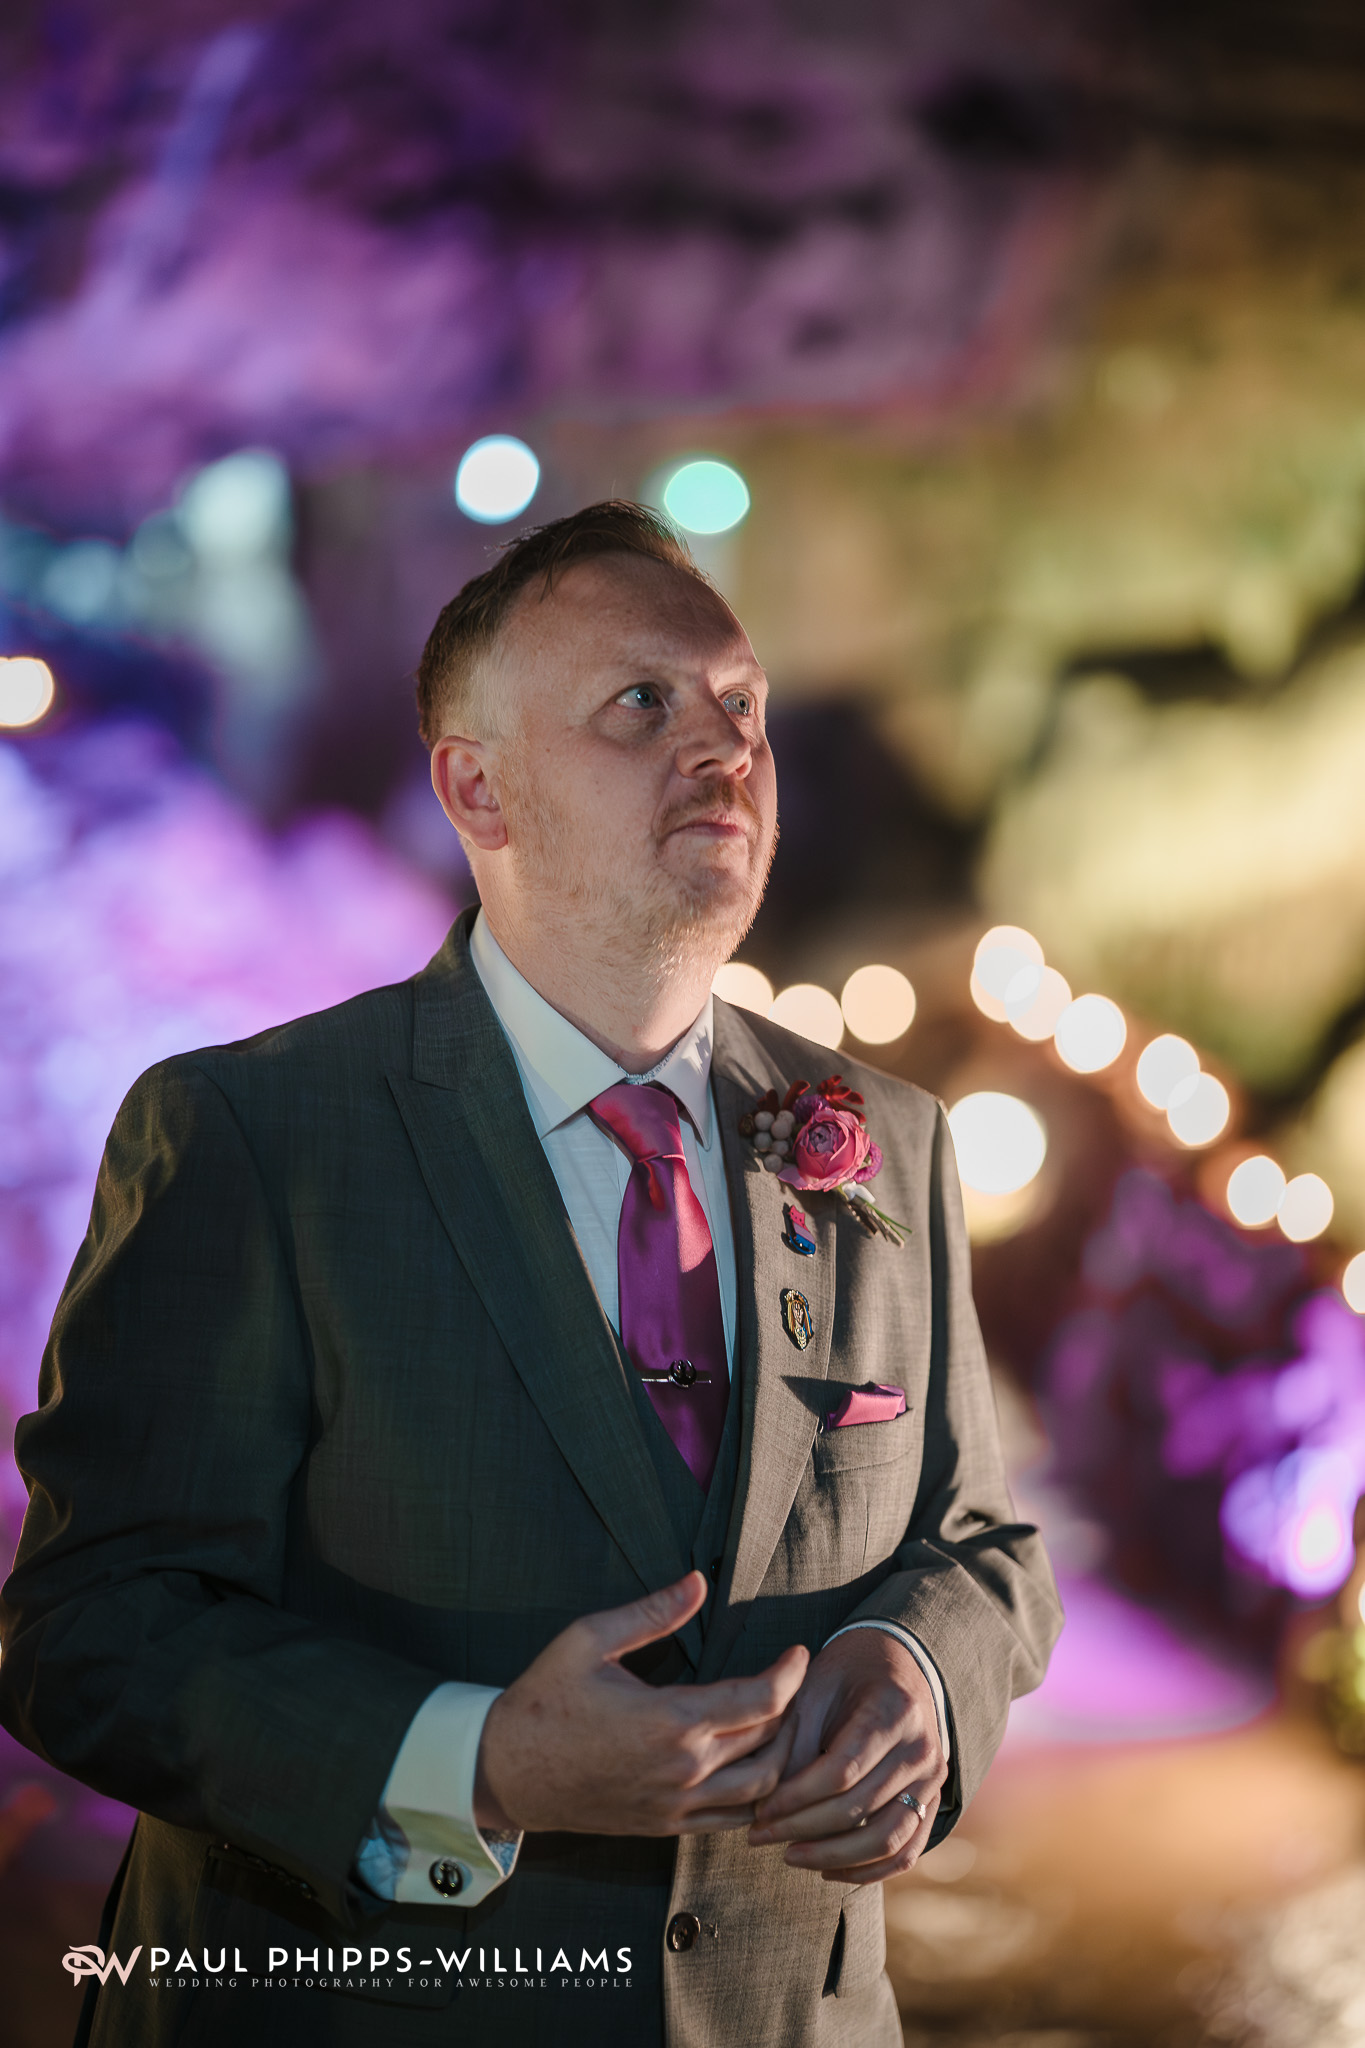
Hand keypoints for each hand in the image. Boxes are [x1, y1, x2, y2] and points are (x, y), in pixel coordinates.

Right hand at [474, 1571, 808, 1835]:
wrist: (506, 1771)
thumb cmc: (545, 1700)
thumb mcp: (590, 1639)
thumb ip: (652, 1611)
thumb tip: (698, 1581)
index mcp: (670, 1721)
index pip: (761, 1701)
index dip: (790, 1673)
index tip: (798, 1651)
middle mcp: (684, 1769)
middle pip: (769, 1742)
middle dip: (791, 1707)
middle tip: (791, 1678)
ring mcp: (677, 1804)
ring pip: (761, 1788)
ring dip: (781, 1754)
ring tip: (778, 1720)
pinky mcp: (666, 1825)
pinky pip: (732, 1820)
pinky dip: (757, 1796)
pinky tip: (754, 1767)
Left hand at [746, 1629, 946, 1882]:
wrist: (896, 1663)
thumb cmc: (846, 1674)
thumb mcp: (814, 1688)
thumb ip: (797, 1741)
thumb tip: (774, 1804)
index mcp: (894, 1710)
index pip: (842, 1771)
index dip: (796, 1797)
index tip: (759, 1810)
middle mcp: (922, 1748)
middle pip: (860, 1808)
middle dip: (803, 1829)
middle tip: (760, 1836)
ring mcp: (933, 1780)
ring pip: (887, 1839)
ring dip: (833, 1857)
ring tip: (789, 1856)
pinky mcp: (932, 1802)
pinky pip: (906, 1852)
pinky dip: (868, 1870)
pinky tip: (827, 1870)